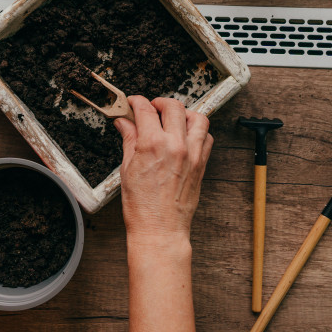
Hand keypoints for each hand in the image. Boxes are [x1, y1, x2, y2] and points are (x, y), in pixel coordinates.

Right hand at [114, 97, 212, 245]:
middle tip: (151, 108)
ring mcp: (192, 154)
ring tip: (172, 118)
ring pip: (196, 117)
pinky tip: (186, 135)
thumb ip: (129, 140)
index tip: (133, 103)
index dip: (136, 101)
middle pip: (173, 107)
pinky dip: (198, 131)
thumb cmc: (142, 206)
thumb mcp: (128, 168)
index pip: (145, 109)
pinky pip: (207, 137)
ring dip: (183, 113)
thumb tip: (124, 123)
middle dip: (159, 103)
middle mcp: (175, 145)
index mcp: (152, 145)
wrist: (160, 229)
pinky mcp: (202, 164)